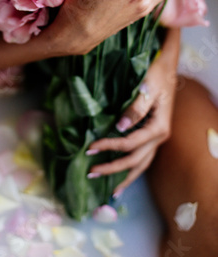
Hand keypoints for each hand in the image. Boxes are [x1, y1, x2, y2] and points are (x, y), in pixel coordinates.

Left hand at [86, 30, 179, 194]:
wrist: (167, 66)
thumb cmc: (156, 74)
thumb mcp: (146, 87)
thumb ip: (135, 108)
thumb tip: (121, 127)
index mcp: (159, 127)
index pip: (129, 143)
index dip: (109, 147)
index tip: (90, 149)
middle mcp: (160, 136)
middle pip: (135, 160)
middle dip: (113, 168)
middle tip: (91, 173)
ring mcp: (157, 137)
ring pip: (142, 164)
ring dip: (125, 176)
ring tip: (110, 191)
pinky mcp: (153, 134)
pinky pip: (143, 157)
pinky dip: (133, 169)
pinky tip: (123, 176)